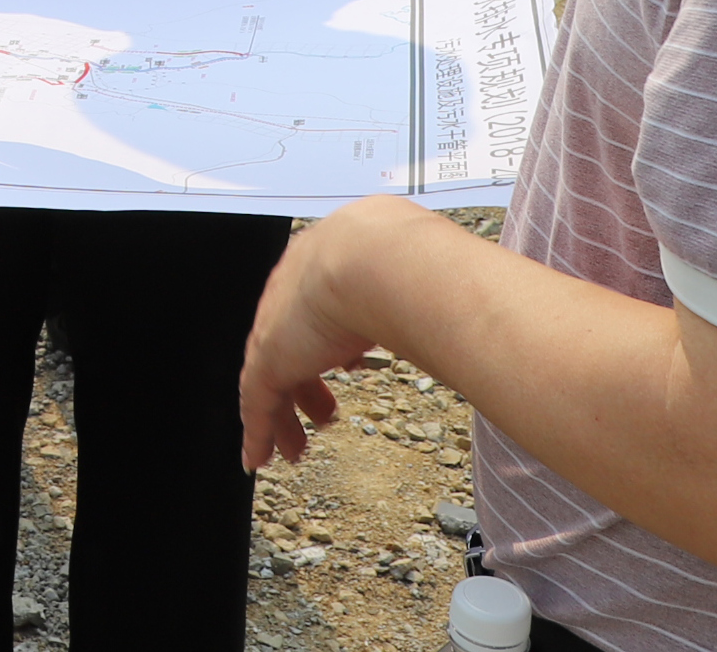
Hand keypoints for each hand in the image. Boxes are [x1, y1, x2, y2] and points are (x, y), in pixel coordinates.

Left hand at [240, 199, 428, 470]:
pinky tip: (258, 457)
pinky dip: (257, 432)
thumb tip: (460, 305)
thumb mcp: (409, 273)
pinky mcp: (267, 362)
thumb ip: (420, 292)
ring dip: (284, 417)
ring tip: (296, 447)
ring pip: (271, 381)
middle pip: (291, 348)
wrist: (370, 258)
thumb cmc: (400, 260)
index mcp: (324, 269)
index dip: (330, 345)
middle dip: (306, 385)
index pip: (316, 313)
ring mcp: (278, 329)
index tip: (346, 365)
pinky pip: (256, 405)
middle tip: (324, 413)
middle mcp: (294, 296)